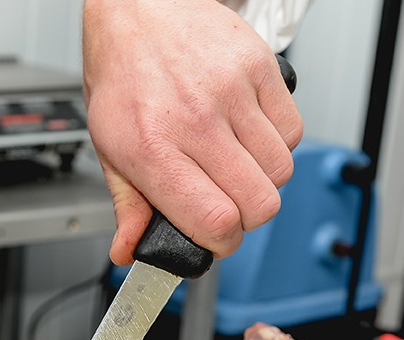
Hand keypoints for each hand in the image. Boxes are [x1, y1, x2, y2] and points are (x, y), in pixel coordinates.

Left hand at [82, 0, 303, 262]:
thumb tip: (128, 251)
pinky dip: (277, 146)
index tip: (216, 239)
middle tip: (225, 206)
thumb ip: (128, 206)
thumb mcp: (109, 149)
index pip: (214, 220)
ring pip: (280, 172)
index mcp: (153, 149)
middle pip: (259, 204)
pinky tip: (247, 138)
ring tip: (232, 167)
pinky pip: (293, 131)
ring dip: (261, 182)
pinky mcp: (261, 69)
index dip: (222, 242)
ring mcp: (232, 93)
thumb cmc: (122, 77)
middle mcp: (196, 121)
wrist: (138, 10)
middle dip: (245, 218)